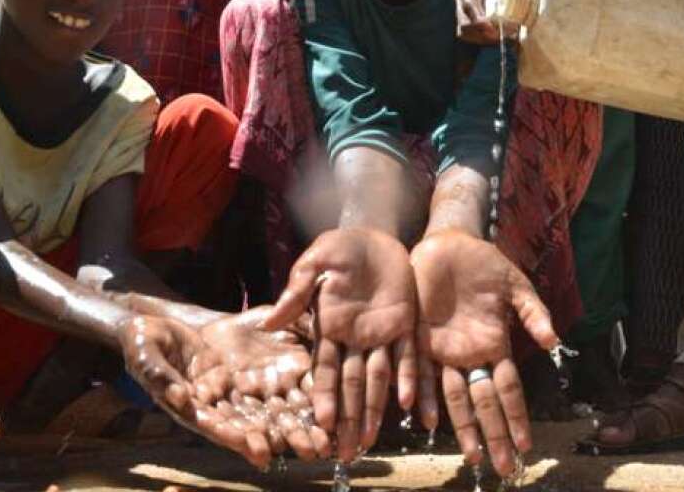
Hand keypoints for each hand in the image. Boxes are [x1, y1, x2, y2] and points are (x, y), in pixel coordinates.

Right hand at [118, 314, 323, 468]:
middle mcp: (219, 405)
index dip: (238, 439)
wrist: (165, 325)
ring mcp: (237, 391)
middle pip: (252, 427)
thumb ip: (160, 377)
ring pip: (271, 412)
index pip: (217, 426)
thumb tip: (179, 398)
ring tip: (322, 442)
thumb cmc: (146, 343)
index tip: (260, 451)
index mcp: (190, 406)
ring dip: (296, 428)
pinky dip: (297, 398)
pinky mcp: (252, 373)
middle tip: (307, 452)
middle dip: (280, 439)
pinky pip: (277, 386)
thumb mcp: (147, 355)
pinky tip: (319, 410)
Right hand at [261, 228, 417, 461]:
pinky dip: (412, 379)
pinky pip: (411, 356)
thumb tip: (272, 322)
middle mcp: (355, 338)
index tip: (323, 424)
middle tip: (348, 451)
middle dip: (349, 417)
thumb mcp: (315, 263)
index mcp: (330, 326)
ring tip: (373, 440)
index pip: (326, 369)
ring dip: (377, 409)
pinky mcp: (406, 324)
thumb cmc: (340, 247)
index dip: (325, 397)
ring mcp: (382, 334)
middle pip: (352, 384)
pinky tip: (412, 405)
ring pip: (380, 379)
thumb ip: (298, 292)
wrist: (376, 232)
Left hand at [411, 230, 558, 476]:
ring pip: (453, 396)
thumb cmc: (485, 265)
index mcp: (495, 345)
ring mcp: (444, 350)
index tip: (525, 445)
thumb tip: (553, 341)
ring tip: (471, 455)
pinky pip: (420, 370)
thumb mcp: (515, 287)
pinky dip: (423, 393)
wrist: (449, 244)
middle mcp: (470, 355)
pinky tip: (424, 418)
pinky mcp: (419, 337)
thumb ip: (533, 313)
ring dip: (462, 426)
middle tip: (503, 467)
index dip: (516, 417)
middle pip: (484, 402)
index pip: (508, 390)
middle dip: (494, 434)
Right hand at [455, 0, 531, 44]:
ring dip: (483, 37)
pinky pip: (480, 24)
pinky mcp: (481, 4)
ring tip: (504, 38)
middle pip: (463, 19)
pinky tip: (504, 35)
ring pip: (468, 27)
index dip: (476, 18)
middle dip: (479, 32)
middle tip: (500, 37)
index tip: (489, 29)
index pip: (466, 2)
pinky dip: (489, 33)